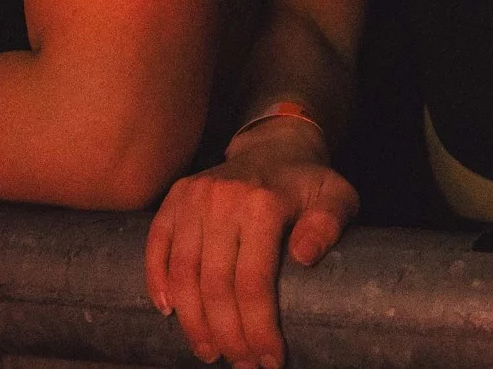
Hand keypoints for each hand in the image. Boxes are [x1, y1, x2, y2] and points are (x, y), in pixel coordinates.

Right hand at [144, 122, 358, 368]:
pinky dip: (157, 283)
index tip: (270, 359)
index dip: (259, 328)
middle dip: (228, 335)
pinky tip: (170, 314)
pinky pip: (156, 246)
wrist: (275, 146)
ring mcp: (193, 197)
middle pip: (215, 285)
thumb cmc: (308, 184)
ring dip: (193, 322)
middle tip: (242, 364)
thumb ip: (329, 225)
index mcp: (263, 202)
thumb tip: (305, 257)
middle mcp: (222, 198)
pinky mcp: (174, 198)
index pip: (254, 281)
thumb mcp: (336, 197)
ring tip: (210, 352)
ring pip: (182, 274)